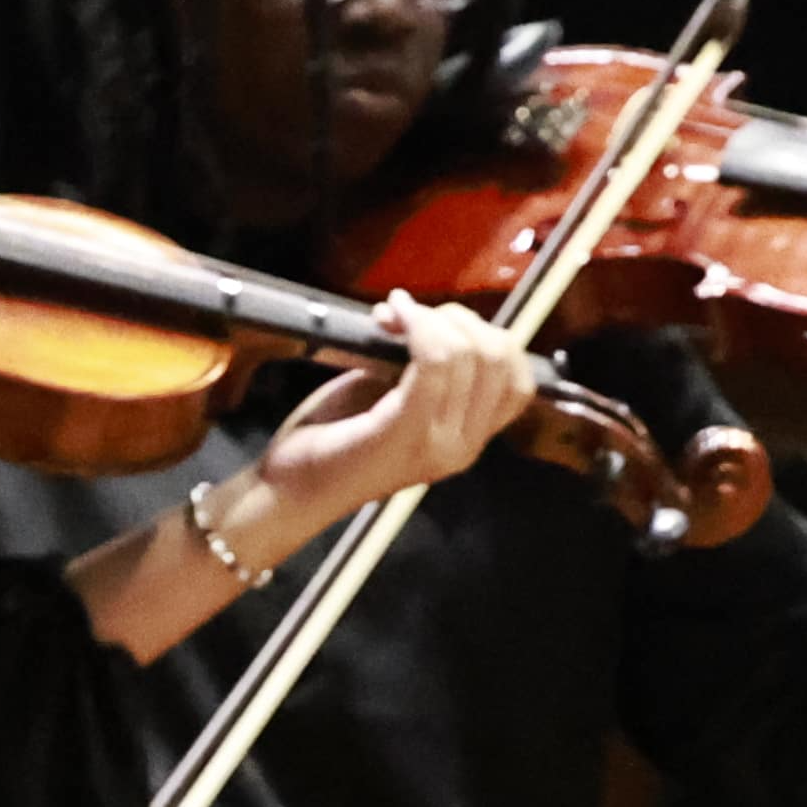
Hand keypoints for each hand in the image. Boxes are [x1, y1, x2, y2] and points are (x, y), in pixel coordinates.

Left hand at [247, 300, 547, 525]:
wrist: (289, 492)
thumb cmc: (334, 441)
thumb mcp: (394, 401)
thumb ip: (425, 371)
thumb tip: (426, 317)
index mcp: (468, 440)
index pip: (517, 379)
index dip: (487, 335)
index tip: (437, 322)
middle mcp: (465, 447)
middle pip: (496, 357)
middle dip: (457, 318)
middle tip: (410, 315)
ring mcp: (438, 444)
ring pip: (466, 354)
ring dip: (431, 318)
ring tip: (394, 316)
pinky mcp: (402, 432)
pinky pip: (433, 362)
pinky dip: (415, 326)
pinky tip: (390, 316)